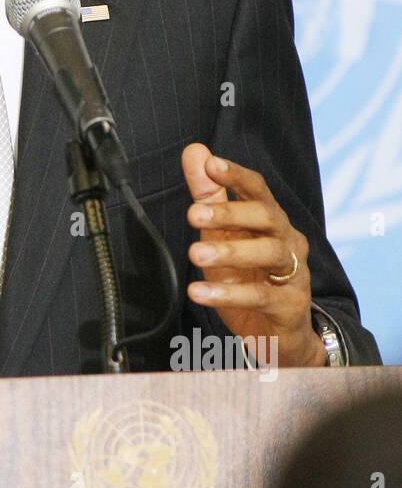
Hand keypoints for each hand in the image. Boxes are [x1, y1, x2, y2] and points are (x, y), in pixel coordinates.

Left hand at [181, 144, 323, 367]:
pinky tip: (199, 292)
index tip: (211, 164)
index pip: (258, 190)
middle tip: (193, 214)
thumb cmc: (249, 279)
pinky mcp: (290, 306)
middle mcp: (288, 242)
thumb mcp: (223, 236)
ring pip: (270, 253)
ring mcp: (294, 274)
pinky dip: (228, 293)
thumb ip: (209, 195)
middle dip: (230, 213)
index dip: (236, 175)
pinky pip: (261, 297)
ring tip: (195, 253)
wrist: (278, 335)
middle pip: (267, 217)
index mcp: (271, 221)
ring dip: (230, 251)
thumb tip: (195, 152)